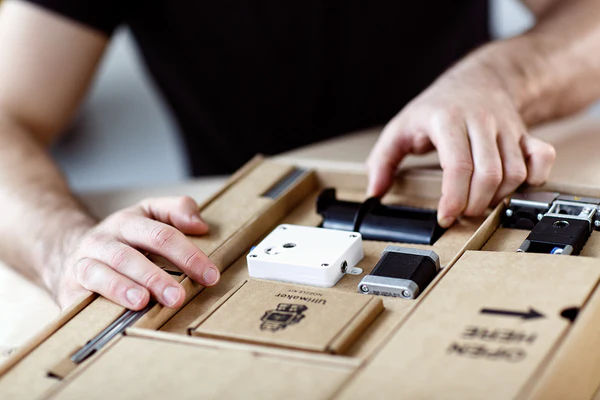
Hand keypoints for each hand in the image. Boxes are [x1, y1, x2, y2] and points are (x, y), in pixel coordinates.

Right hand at [51, 196, 219, 309]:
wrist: (68, 249)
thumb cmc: (122, 237)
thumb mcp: (149, 214)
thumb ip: (177, 210)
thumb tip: (200, 225)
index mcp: (129, 222)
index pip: (162, 235)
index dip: (188, 255)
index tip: (210, 276)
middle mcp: (104, 240)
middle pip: (130, 256)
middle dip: (156, 277)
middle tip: (178, 297)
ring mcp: (84, 262)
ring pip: (100, 273)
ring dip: (122, 288)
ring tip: (142, 302)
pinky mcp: (70, 286)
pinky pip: (81, 296)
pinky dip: (98, 304)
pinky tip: (115, 316)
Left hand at [366, 54, 555, 226]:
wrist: (478, 80)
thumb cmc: (436, 108)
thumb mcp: (401, 127)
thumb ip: (383, 159)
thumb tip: (374, 190)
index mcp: (447, 120)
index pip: (458, 166)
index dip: (453, 198)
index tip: (445, 217)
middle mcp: (481, 122)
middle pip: (489, 175)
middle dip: (475, 204)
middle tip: (461, 213)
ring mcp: (506, 127)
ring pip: (514, 172)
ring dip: (498, 197)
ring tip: (479, 201)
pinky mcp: (525, 133)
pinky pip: (542, 158)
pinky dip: (534, 179)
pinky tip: (514, 186)